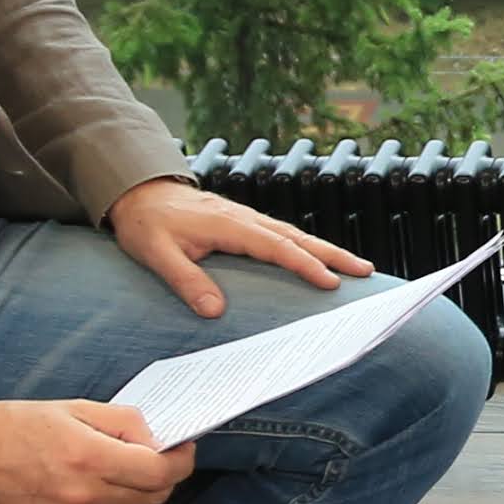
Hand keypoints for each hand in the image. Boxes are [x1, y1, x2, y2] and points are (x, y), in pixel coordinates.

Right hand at [0, 396, 189, 503]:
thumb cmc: (8, 429)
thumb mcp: (69, 408)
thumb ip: (121, 421)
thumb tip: (157, 437)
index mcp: (87, 457)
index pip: (160, 472)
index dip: (179, 461)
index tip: (181, 451)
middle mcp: (82, 498)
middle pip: (153, 497)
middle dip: (160, 477)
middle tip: (150, 459)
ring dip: (136, 498)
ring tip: (115, 476)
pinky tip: (89, 495)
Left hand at [104, 178, 371, 319]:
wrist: (139, 192)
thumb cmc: (146, 223)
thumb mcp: (157, 254)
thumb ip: (185, 280)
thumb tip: (214, 311)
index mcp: (229, 225)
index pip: (276, 247)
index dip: (304, 264)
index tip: (330, 281)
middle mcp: (244, 219)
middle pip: (297, 237)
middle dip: (333, 254)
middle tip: (365, 270)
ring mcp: (246, 219)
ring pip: (294, 234)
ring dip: (325, 249)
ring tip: (355, 267)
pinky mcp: (243, 223)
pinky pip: (282, 235)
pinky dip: (306, 246)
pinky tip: (318, 258)